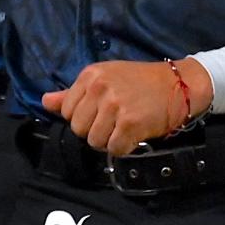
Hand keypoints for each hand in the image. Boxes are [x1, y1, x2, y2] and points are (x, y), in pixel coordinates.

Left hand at [40, 58, 214, 155]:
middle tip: (114, 123)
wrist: (178, 84)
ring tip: (124, 128)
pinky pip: (114, 149)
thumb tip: (45, 102)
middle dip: (94, 131)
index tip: (100, 114)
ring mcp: (115, 106)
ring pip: (94, 141)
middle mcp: (100, 88)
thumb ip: (73, 93)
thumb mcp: (105, 78)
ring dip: (110, 141)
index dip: (83, 118)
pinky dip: (124, 148)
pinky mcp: (130, 123)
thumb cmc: (140, 82)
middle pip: (79, 129)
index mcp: (90, 76)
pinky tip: (134, 136)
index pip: (67, 111)